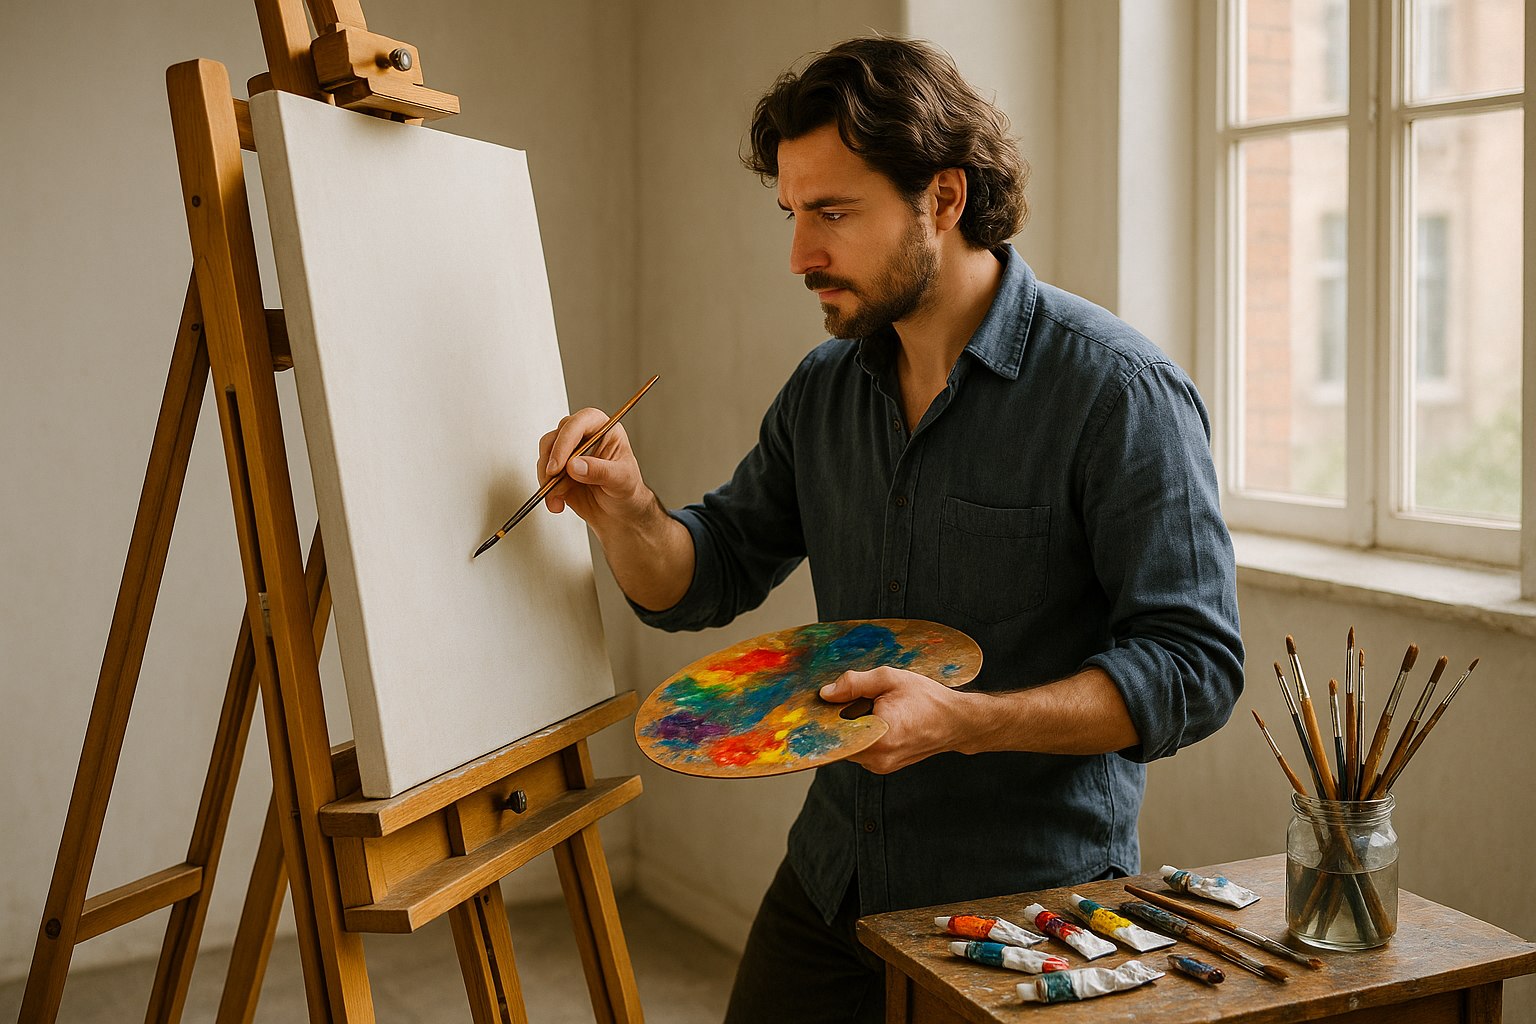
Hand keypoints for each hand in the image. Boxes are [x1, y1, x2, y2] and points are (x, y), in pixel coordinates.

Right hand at [538, 409, 653, 530]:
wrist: (621, 513)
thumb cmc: (627, 490)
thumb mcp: (622, 479)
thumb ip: (600, 471)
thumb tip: (575, 465)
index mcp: (603, 430)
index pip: (579, 423)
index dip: (565, 441)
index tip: (559, 464)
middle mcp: (583, 438)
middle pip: (556, 437)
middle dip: (551, 460)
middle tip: (554, 478)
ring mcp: (569, 454)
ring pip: (546, 456)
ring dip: (547, 478)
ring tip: (558, 496)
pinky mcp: (559, 472)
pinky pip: (544, 475)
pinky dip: (547, 491)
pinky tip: (557, 503)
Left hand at [819, 667, 980, 773]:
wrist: (956, 722)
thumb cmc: (927, 699)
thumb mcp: (890, 679)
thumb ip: (855, 683)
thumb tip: (826, 693)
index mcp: (878, 737)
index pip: (833, 732)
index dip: (826, 716)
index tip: (825, 703)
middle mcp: (877, 758)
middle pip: (839, 739)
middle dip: (841, 719)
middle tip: (856, 700)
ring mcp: (880, 766)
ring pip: (849, 745)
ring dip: (853, 728)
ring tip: (874, 710)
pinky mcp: (883, 767)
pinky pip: (861, 750)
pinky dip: (863, 735)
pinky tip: (879, 720)